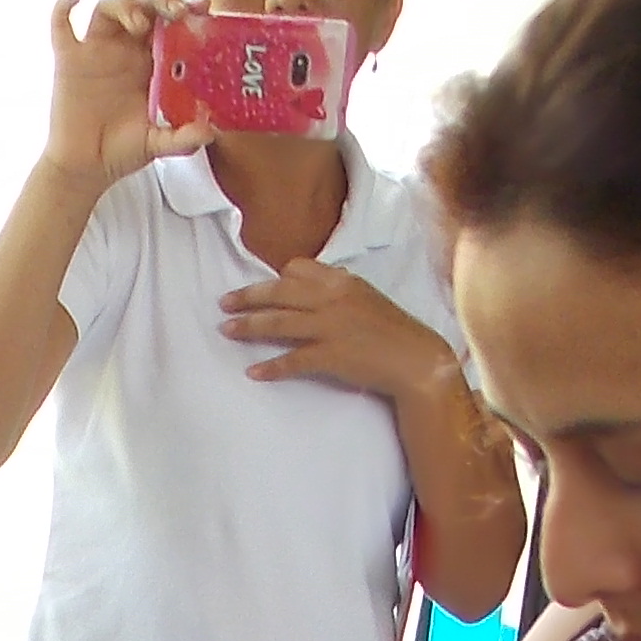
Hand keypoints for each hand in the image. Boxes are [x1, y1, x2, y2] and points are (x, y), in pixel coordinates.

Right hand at [40, 0, 204, 191]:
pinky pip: (60, 26)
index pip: (170, 22)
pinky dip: (62, 6)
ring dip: (125, 5)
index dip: (186, 8)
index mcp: (151, 61)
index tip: (202, 6)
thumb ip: (183, 138)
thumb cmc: (123, 151)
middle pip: (143, 5)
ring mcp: (95, 51)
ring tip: (140, 23)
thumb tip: (210, 131)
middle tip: (176, 11)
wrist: (86, 168)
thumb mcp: (158, 144)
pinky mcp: (68, 61)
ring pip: (108, 7)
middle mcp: (125, 49)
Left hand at [221, 255, 459, 403]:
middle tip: (224, 303)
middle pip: (278, 292)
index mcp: (341, 281)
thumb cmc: (393, 330)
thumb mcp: (366, 297)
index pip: (297, 268)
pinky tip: (254, 372)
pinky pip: (292, 360)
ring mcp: (330, 327)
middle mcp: (332, 298)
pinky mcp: (330, 356)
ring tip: (226, 331)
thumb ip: (340, 289)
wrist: (416, 359)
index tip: (262, 288)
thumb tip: (317, 285)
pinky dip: (271, 367)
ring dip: (248, 327)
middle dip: (247, 297)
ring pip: (278, 323)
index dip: (277, 278)